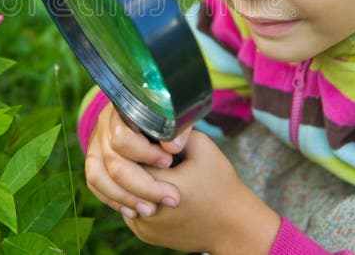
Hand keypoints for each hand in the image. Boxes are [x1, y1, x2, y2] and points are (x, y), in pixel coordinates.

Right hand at [84, 102, 191, 217]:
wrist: (151, 114)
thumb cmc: (168, 116)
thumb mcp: (176, 116)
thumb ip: (177, 129)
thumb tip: (173, 147)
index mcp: (122, 110)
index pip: (123, 137)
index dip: (145, 153)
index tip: (169, 162)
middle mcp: (104, 125)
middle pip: (113, 161)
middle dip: (142, 185)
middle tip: (170, 198)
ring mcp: (96, 144)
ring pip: (98, 176)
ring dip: (125, 197)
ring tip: (151, 210)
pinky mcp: (95, 160)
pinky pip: (95, 184)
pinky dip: (113, 200)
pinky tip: (133, 211)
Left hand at [123, 131, 280, 253]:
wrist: (233, 226)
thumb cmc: (221, 184)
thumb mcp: (202, 148)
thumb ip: (173, 132)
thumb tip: (150, 118)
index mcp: (161, 185)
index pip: (130, 155)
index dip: (139, 143)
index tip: (151, 138)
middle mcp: (147, 211)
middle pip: (122, 174)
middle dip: (132, 160)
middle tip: (150, 152)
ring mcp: (143, 226)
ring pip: (121, 192)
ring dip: (130, 178)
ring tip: (147, 166)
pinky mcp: (144, 235)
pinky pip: (129, 208)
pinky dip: (135, 195)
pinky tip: (151, 185)